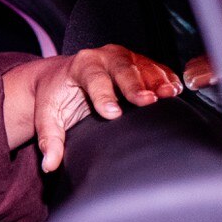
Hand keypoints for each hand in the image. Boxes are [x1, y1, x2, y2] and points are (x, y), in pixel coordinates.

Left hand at [2, 44, 182, 172]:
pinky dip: (167, 78)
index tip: (112, 113)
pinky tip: (175, 89)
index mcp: (81, 65)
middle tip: (149, 100)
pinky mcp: (140, 63)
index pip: (93, 79)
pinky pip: (157, 68)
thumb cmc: (56, 96)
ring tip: (169, 94)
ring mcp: (125, 58)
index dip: (103, 95)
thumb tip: (50, 165)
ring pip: (144, 66)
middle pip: (123, 68)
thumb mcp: (46, 116)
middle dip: (135, 85)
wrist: (61, 76)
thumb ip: (48, 138)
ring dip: (158, 80)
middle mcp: (104, 56)